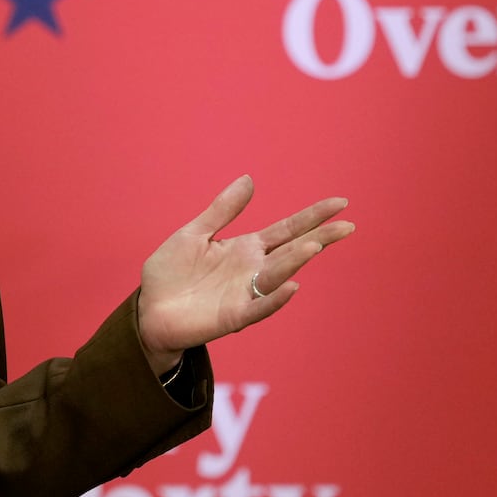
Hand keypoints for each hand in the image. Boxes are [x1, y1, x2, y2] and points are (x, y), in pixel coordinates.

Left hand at [137, 176, 353, 367]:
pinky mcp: (232, 317)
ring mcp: (245, 294)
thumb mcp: (194, 233)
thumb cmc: (171, 273)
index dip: (312, 217)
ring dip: (296, 261)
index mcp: (245, 249)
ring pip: (278, 276)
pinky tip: (291, 286)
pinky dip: (275, 299)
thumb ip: (222, 210)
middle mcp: (252, 270)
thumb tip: (249, 179)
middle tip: (348, 224)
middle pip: (292, 251)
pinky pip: (258, 308)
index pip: (286, 229)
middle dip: (320, 237)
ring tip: (315, 244)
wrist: (149, 309)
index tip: (340, 203)